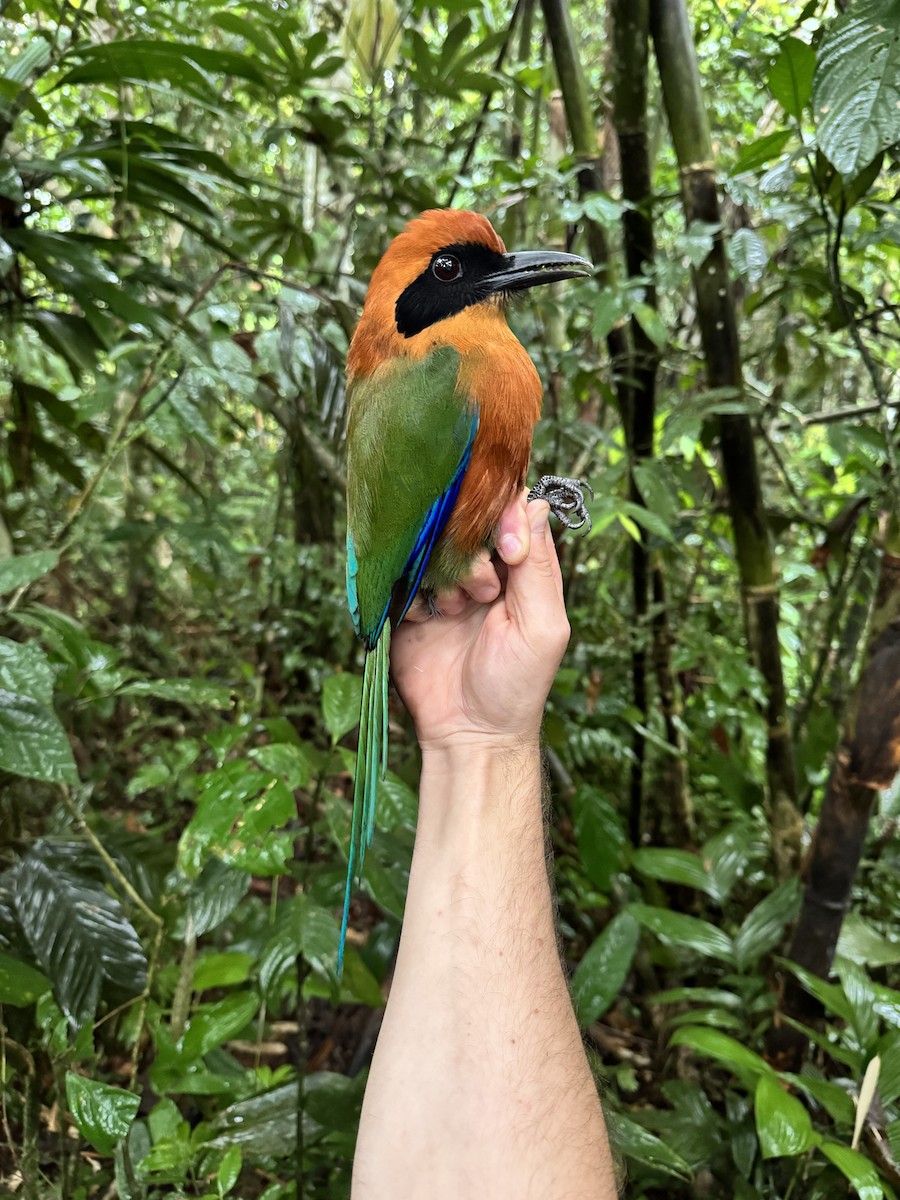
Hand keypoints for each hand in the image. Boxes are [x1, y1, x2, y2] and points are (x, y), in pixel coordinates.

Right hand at [391, 494, 569, 751]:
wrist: (468, 734)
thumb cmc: (517, 686)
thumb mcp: (543, 626)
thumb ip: (539, 566)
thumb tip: (536, 504)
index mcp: (521, 574)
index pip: (511, 517)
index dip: (503, 519)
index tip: (502, 547)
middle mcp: (482, 575)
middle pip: (465, 528)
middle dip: (470, 556)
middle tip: (480, 594)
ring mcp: (443, 591)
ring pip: (430, 549)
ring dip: (441, 575)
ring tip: (453, 611)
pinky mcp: (409, 609)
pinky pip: (400, 578)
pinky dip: (412, 594)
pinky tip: (426, 619)